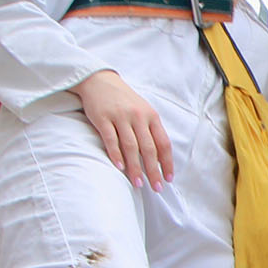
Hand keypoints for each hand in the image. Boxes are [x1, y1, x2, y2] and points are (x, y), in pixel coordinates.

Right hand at [74, 69, 173, 188]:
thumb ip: (151, 130)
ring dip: (135, 167)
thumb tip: (160, 157)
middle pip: (149, 148)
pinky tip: (120, 168)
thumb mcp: (142, 110)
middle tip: (156, 187)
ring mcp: (120, 117)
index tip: (168, 179)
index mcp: (151, 115)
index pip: (163, 143)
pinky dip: (116, 155)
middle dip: (153, 170)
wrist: (100, 80)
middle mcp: (138, 116)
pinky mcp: (103, 118)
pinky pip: (111, 139)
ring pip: (131, 146)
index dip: (167, 162)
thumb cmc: (124, 100)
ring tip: (138, 183)